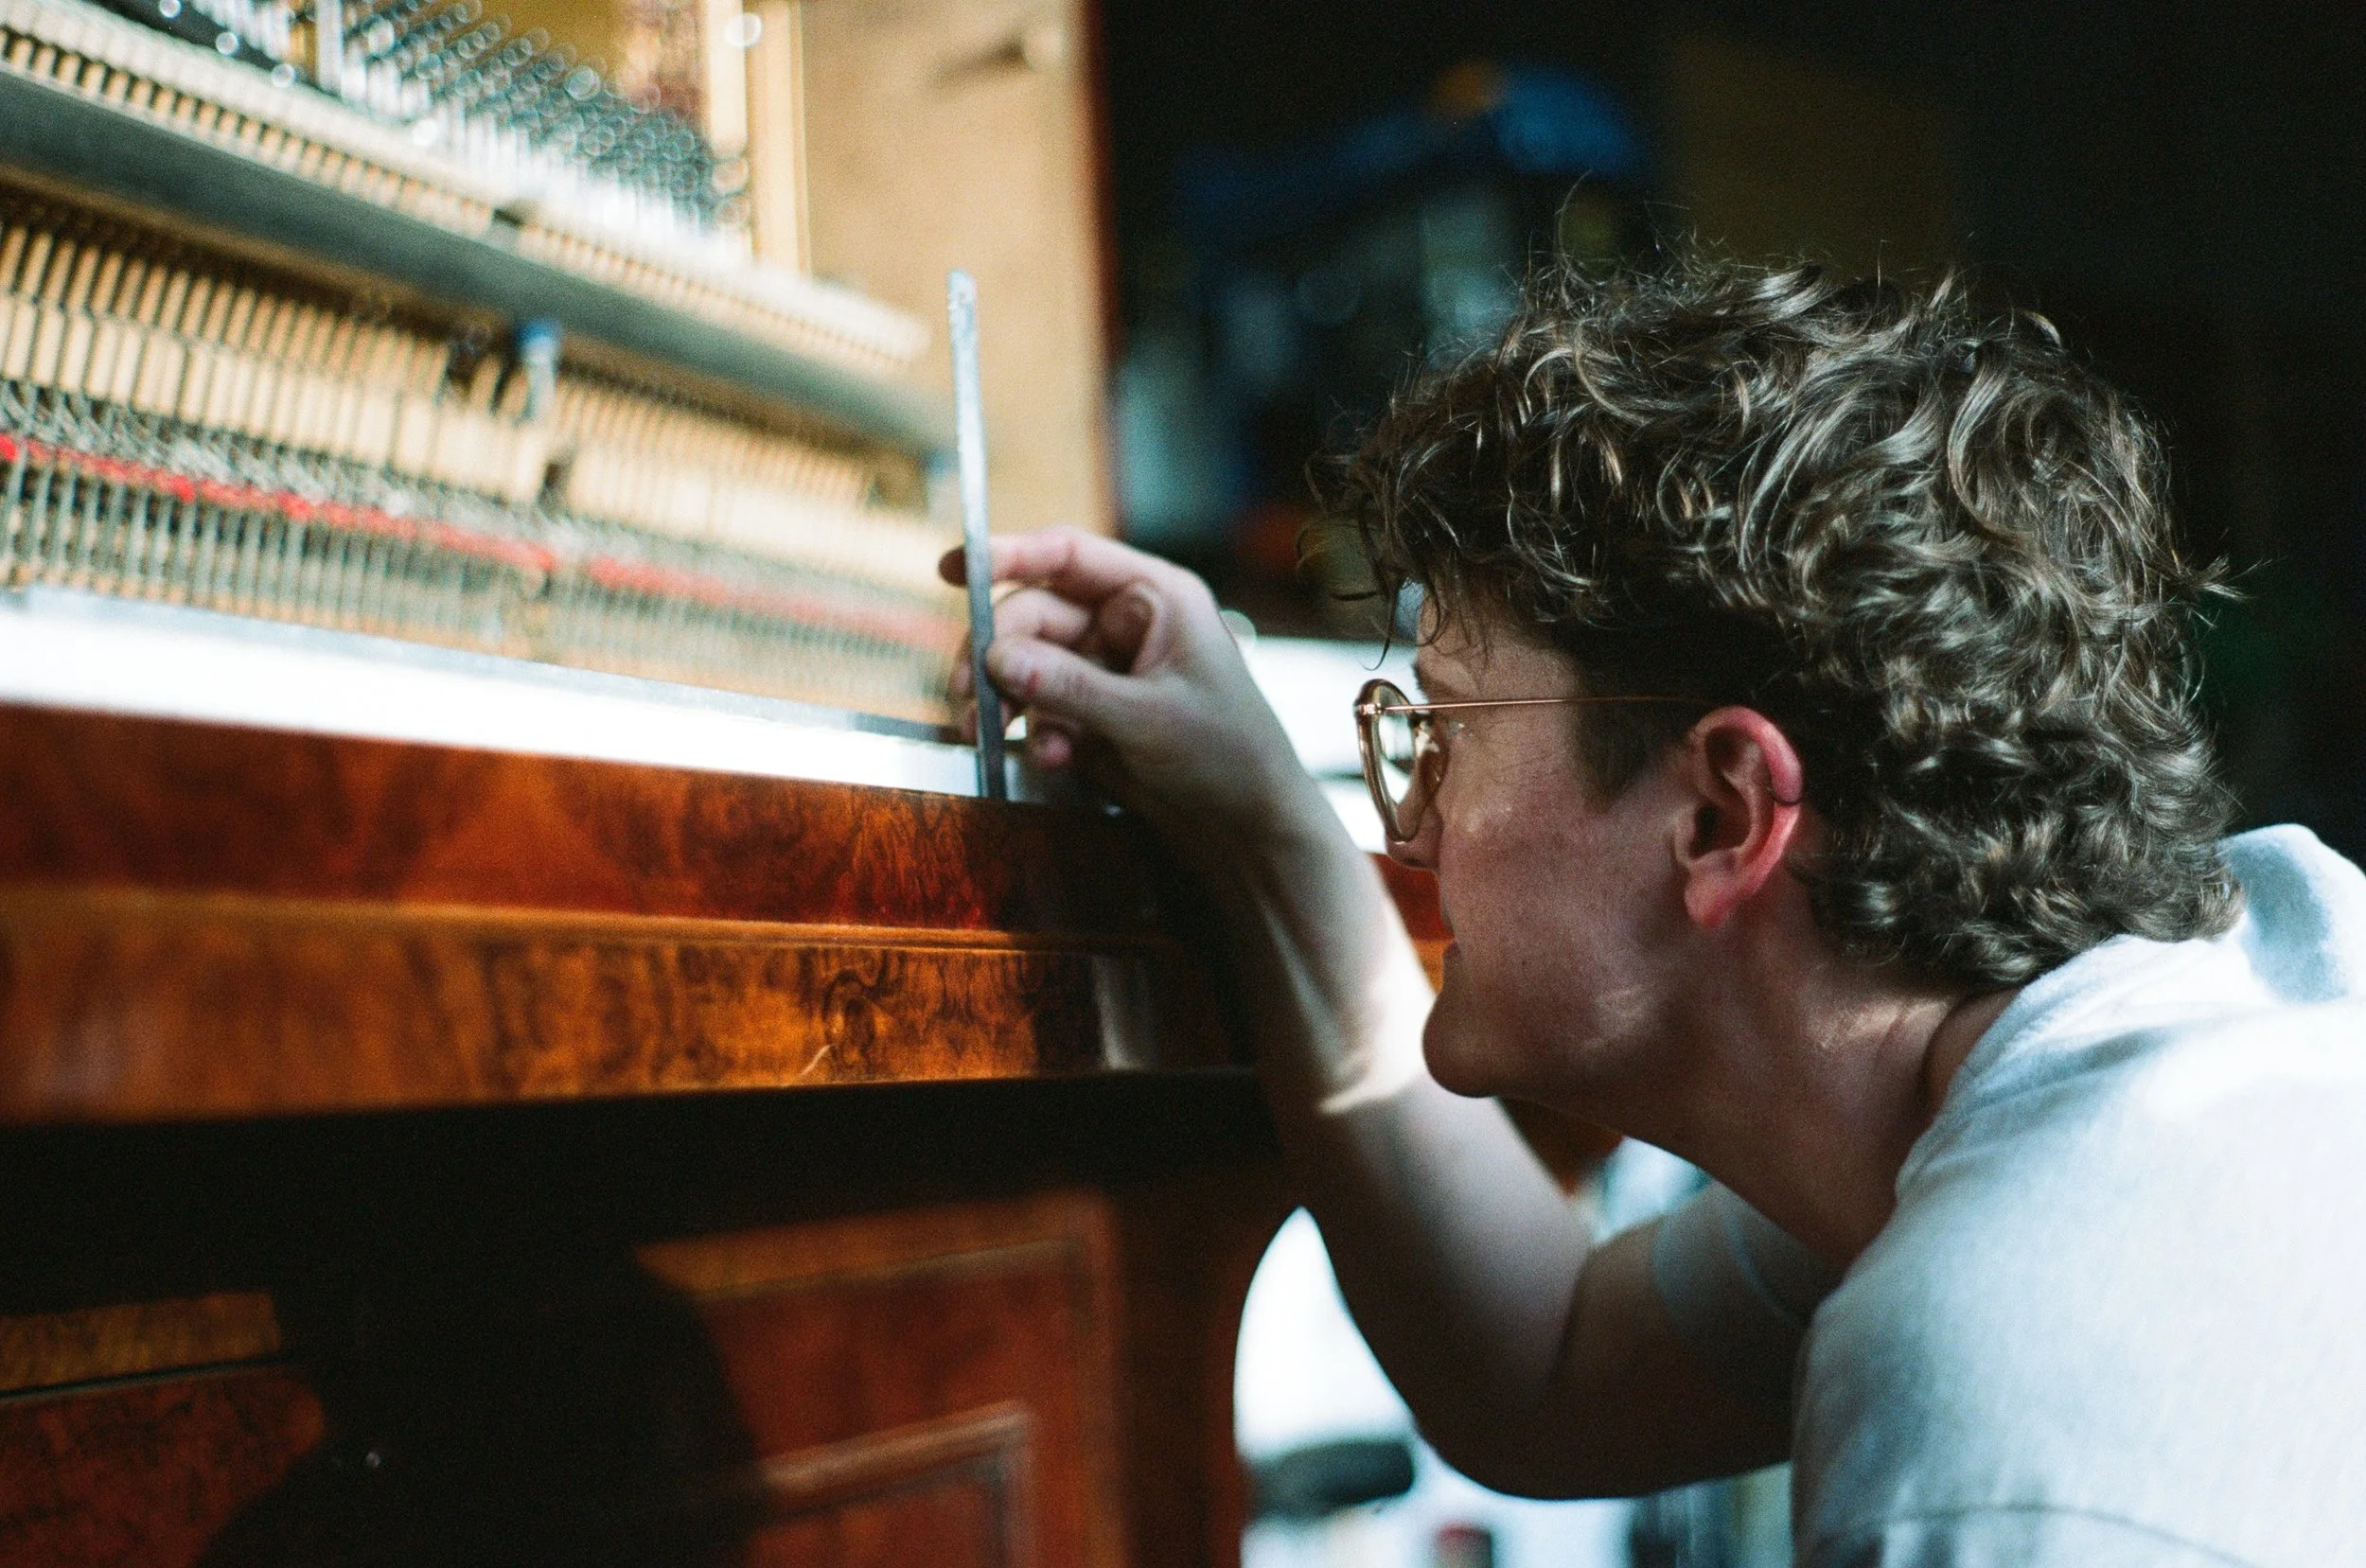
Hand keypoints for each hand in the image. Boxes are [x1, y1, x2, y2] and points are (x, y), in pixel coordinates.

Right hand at [939, 529, 1312, 840]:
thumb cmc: (1228, 754)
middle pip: (1034, 615)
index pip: (1069, 556)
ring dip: (1008, 701)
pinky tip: (1057, 760)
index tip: (952, 567)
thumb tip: (997, 657)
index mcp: (1154, 596)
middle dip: (997, 656)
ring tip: (990, 735)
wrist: (1248, 828)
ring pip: (1028, 665)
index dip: (1009, 554)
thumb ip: (1070, 686)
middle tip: (967, 697)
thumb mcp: (1148, 717)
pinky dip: (1037, 733)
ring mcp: (1106, 668)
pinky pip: (1042, 709)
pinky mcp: (1092, 713)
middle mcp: (1125, 623)